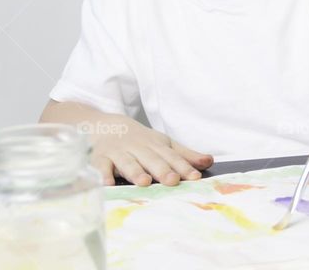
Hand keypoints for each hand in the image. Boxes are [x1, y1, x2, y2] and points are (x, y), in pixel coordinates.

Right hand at [86, 116, 213, 186]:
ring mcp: (118, 153)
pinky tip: (107, 184)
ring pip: (128, 162)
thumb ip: (184, 155)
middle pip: (151, 159)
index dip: (183, 167)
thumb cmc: (139, 140)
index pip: (171, 157)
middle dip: (162, 170)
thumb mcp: (162, 143)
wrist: (103, 125)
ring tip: (144, 182)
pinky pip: (101, 166)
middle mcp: (138, 148)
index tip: (195, 177)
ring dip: (135, 172)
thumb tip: (209, 161)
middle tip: (173, 181)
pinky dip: (103, 174)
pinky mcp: (99, 158)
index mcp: (155, 145)